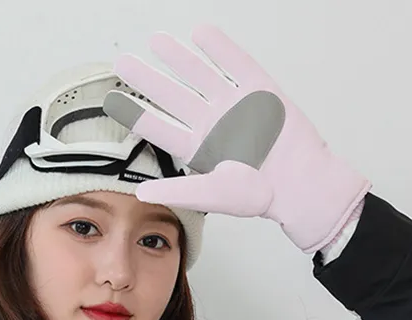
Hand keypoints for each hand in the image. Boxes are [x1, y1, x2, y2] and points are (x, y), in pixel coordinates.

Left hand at [103, 24, 369, 252]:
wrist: (299, 184)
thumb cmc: (258, 195)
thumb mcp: (212, 194)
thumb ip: (177, 190)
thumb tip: (139, 192)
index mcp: (197, 148)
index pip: (159, 128)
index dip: (136, 113)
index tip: (112, 99)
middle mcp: (211, 124)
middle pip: (173, 97)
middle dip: (148, 79)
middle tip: (123, 61)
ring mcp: (233, 105)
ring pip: (201, 76)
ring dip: (179, 58)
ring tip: (156, 40)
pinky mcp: (258, 91)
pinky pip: (236, 65)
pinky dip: (220, 49)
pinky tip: (201, 33)